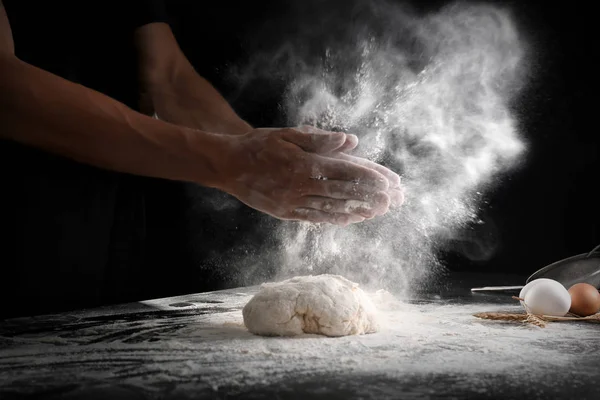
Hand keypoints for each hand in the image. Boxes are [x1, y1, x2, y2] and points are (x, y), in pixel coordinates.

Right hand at [216, 127, 390, 224]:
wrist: (227, 165)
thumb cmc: (258, 145)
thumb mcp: (287, 134)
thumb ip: (319, 139)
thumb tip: (350, 140)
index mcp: (304, 164)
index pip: (345, 171)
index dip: (370, 177)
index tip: (391, 181)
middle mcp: (301, 186)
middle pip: (344, 192)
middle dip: (372, 196)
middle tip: (395, 200)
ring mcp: (293, 202)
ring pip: (333, 208)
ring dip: (359, 210)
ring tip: (380, 211)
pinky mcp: (286, 213)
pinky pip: (315, 218)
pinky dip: (335, 219)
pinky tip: (351, 220)